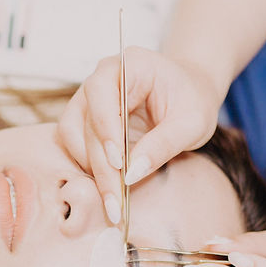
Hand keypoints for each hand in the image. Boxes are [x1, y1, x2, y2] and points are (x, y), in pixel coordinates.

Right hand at [57, 47, 222, 223]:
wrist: (191, 94)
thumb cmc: (194, 101)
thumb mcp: (192, 123)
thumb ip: (163, 144)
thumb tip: (131, 174)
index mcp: (130, 65)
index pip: (102, 93)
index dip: (106, 130)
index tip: (119, 164)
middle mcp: (103, 78)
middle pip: (85, 120)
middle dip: (100, 164)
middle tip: (115, 201)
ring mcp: (90, 99)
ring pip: (72, 134)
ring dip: (89, 168)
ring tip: (112, 198)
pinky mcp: (88, 120)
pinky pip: (75, 143)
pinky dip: (88, 166)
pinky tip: (108, 188)